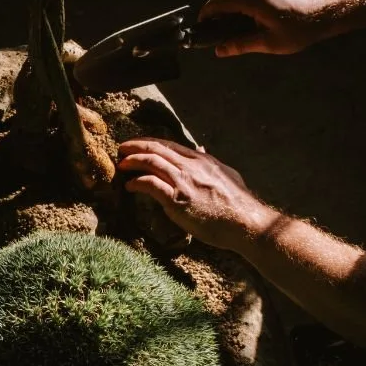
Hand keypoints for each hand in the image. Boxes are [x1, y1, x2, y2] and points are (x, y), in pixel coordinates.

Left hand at [117, 138, 270, 249]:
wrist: (245, 222)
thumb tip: (201, 149)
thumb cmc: (237, 204)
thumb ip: (210, 161)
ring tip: (121, 164)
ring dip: (132, 161)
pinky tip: (129, 186)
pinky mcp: (178, 199)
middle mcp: (191, 166)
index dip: (151, 142)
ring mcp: (184, 182)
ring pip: (151, 162)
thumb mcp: (226, 174)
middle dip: (136, 146)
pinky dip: (137, 182)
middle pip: (157, 148)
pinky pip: (151, 184)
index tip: (138, 144)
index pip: (170, 145)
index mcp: (202, 160)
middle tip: (121, 148)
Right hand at [198, 0, 332, 55]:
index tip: (202, 27)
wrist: (327, 10)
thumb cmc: (300, 28)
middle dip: (217, 13)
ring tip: (235, 27)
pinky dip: (244, 3)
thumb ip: (241, 45)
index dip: (206, 14)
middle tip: (217, 32)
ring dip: (231, 8)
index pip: (218, 2)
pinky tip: (252, 18)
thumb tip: (220, 50)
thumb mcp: (269, 42)